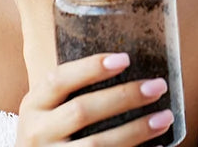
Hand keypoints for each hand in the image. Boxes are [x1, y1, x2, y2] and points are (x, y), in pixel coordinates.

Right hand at [16, 52, 173, 145]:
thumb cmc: (51, 132)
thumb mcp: (48, 109)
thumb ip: (70, 92)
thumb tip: (124, 63)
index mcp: (32, 105)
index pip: (58, 80)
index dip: (90, 68)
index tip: (125, 59)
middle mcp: (37, 132)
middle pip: (82, 111)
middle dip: (124, 97)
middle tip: (157, 86)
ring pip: (98, 144)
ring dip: (136, 130)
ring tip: (164, 117)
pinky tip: (157, 146)